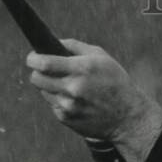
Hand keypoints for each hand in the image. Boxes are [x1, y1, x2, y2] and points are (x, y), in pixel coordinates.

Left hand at [26, 39, 161, 146]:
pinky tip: (76, 101)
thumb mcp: (102, 58)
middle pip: (36, 78)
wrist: (128, 117)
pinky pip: (53, 105)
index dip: (33, 58)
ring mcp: (68, 106)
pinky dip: (60, 101)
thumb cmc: (116, 83)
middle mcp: (73, 89)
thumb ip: (75, 47)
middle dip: (38, 72)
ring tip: (68, 87)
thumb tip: (53, 42)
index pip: (44, 63)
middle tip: (46, 71)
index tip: (33, 57)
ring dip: (50, 87)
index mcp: (82, 69)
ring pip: (44, 92)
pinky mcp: (66, 119)